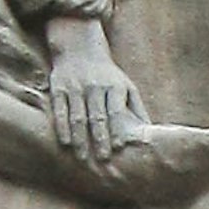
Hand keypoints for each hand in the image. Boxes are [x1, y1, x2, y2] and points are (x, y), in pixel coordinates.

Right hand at [45, 16, 147, 167]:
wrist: (79, 47)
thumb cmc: (107, 74)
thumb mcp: (126, 86)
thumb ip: (137, 108)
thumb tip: (149, 133)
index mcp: (114, 86)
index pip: (116, 111)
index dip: (117, 129)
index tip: (119, 148)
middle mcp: (95, 86)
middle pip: (97, 116)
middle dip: (99, 139)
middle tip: (102, 161)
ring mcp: (75, 87)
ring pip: (78, 116)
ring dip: (80, 139)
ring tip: (83, 159)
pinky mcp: (59, 87)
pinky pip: (60, 110)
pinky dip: (62, 127)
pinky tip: (65, 143)